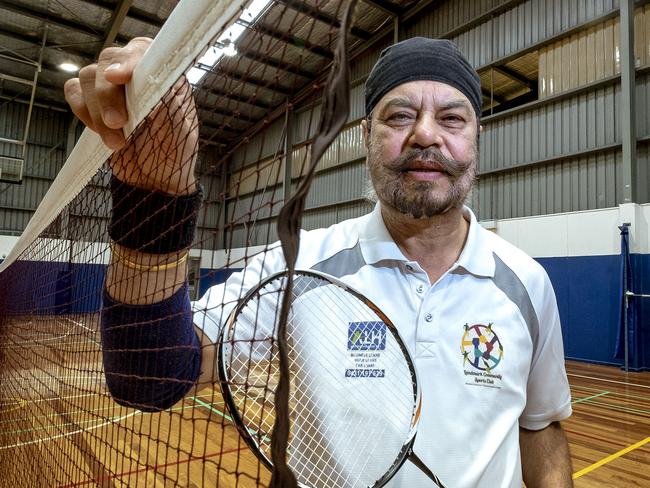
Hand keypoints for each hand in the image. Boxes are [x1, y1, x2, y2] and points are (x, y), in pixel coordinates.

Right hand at [64, 37, 198, 194]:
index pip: (141, 50)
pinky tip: (99, 132)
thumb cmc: (176, 150)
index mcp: (160, 72)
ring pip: (87, 77)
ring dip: (97, 111)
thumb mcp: (182, 126)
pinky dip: (82, 111)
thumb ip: (168, 100)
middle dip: (108, 95)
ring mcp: (110, 86)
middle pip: (107, 60)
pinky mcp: (91, 102)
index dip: (127, 60)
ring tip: (116, 142)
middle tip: (118, 124)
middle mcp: (134, 73)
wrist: (159, 179)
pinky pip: (73, 92)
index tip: (119, 78)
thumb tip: (147, 79)